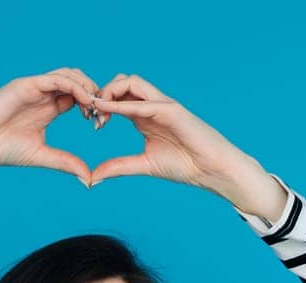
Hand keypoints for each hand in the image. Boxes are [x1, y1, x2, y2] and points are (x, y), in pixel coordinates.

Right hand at [0, 69, 101, 185]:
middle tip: (101, 113)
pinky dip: (74, 86)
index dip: (92, 106)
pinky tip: (83, 100)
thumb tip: (88, 178)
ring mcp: (35, 87)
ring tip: (94, 105)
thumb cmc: (2, 150)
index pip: (78, 97)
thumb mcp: (42, 156)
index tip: (99, 124)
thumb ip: (65, 162)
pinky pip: (56, 78)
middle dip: (94, 93)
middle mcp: (43, 94)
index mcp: (48, 108)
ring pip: (69, 75)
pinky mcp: (27, 84)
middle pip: (77, 81)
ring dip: (86, 87)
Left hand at [86, 74, 258, 197]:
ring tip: (99, 112)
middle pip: (122, 82)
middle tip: (92, 116)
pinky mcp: (172, 110)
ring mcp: (162, 105)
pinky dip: (122, 105)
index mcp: (144, 116)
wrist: (212, 170)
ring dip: (110, 92)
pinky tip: (107, 111)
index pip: (118, 96)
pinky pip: (143, 102)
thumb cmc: (185, 165)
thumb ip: (119, 167)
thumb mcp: (144, 165)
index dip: (100, 105)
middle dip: (102, 93)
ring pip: (131, 82)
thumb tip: (93, 177)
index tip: (93, 123)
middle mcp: (152, 105)